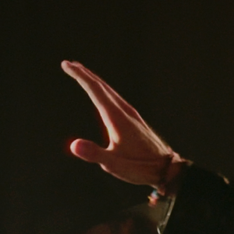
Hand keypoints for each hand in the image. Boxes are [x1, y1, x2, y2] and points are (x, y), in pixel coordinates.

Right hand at [61, 61, 183, 189]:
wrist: (166, 168)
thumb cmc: (140, 167)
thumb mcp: (113, 164)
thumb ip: (94, 154)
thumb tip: (74, 145)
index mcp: (117, 118)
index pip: (95, 90)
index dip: (80, 76)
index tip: (67, 65)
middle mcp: (124, 111)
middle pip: (102, 86)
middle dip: (84, 74)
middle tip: (68, 64)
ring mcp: (131, 114)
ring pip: (109, 91)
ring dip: (94, 81)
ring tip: (82, 74)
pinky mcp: (134, 120)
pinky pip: (115, 98)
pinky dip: (104, 91)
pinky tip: (103, 96)